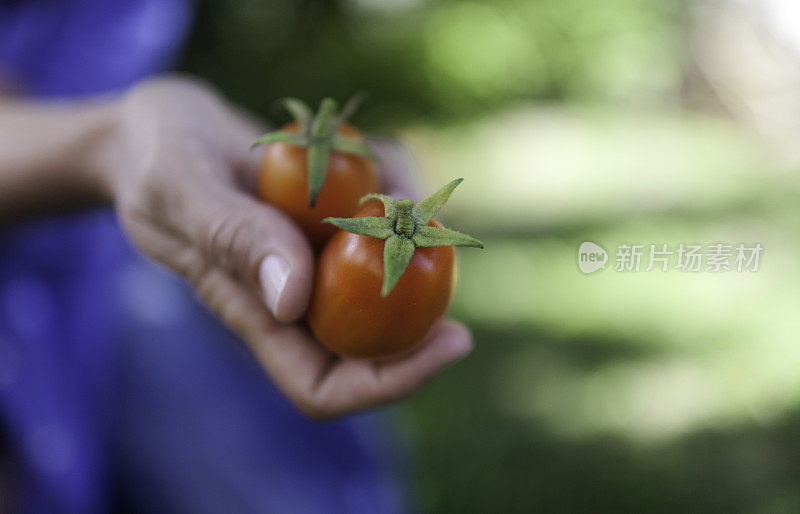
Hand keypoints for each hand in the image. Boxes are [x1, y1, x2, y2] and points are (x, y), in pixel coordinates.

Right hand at [97, 76, 472, 418]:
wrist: (165, 129)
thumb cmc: (155, 161)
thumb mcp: (180, 189)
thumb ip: (231, 238)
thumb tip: (294, 299)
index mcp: (256, 316)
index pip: (324, 388)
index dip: (391, 382)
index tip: (452, 340)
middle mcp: (298, 300)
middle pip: (378, 342)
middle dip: (425, 303)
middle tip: (444, 238)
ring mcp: (319, 260)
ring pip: (396, 275)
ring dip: (413, 227)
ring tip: (389, 170)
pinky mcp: (335, 220)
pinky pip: (388, 217)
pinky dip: (398, 183)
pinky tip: (371, 150)